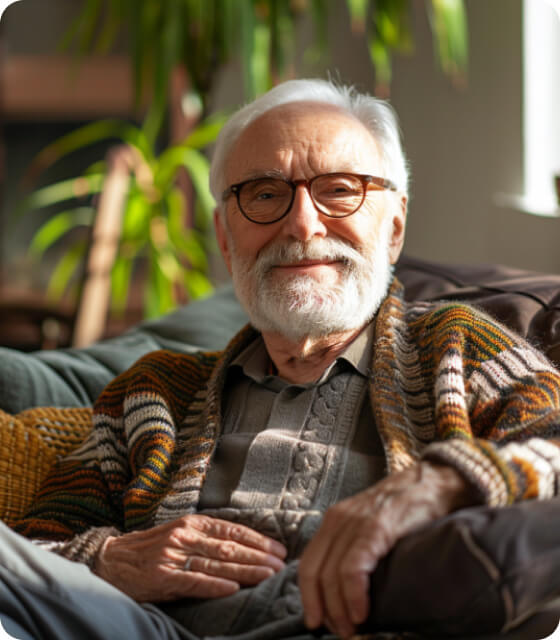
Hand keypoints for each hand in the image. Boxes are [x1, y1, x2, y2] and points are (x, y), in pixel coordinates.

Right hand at [94, 514, 286, 601]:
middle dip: (259, 556)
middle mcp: (185, 535)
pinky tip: (233, 588)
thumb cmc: (150, 548)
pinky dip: (215, 584)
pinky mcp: (163, 576)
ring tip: (268, 575)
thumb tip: (242, 545)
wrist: (110, 560)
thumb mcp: (179, 533)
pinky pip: (194, 581)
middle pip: (229, 546)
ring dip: (246, 570)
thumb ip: (206, 537)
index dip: (258, 539)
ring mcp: (173, 555)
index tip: (279, 548)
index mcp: (191, 523)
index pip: (232, 530)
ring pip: (217, 562)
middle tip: (281, 564)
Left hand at [298, 461, 477, 638]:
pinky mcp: (376, 527)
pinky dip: (353, 594)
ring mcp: (355, 522)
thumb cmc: (405, 510)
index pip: (307, 564)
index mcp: (333, 521)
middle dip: (322, 608)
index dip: (308, 597)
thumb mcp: (369, 525)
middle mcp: (338, 519)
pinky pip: (354, 567)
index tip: (316, 621)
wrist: (434, 482)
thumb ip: (354, 548)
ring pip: (331, 573)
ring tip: (350, 629)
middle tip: (338, 631)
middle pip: (314, 572)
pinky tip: (361, 612)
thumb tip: (342, 591)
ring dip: (337, 608)